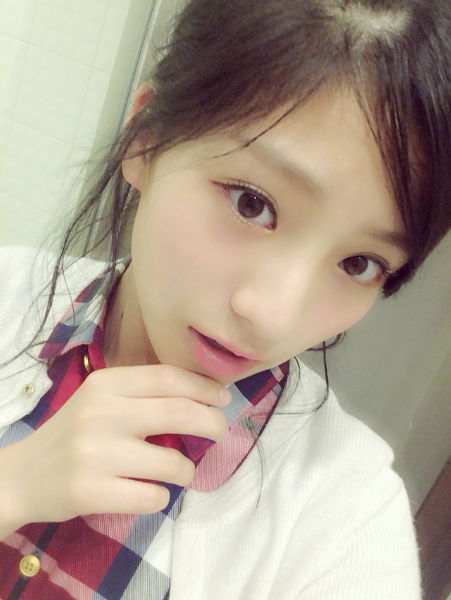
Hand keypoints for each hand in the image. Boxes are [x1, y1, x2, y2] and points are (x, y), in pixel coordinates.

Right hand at [0, 364, 229, 528]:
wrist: (23, 475)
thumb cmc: (74, 433)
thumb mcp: (101, 399)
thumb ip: (142, 394)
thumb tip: (204, 397)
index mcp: (106, 384)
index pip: (168, 378)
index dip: (204, 388)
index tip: (223, 398)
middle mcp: (101, 414)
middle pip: (179, 412)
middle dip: (212, 423)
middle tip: (220, 431)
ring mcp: (95, 454)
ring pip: (172, 463)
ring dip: (188, 470)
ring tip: (182, 471)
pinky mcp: (91, 492)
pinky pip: (152, 497)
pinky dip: (162, 496)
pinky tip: (152, 492)